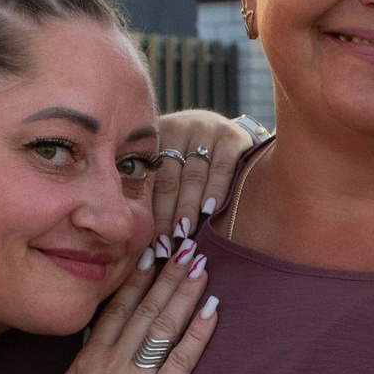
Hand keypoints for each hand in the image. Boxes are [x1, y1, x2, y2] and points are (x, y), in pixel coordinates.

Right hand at [31, 241, 220, 373]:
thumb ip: (78, 370)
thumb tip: (89, 352)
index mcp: (88, 361)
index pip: (115, 311)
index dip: (134, 281)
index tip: (149, 255)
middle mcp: (112, 363)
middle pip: (144, 310)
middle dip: (166, 276)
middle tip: (185, 248)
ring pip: (163, 326)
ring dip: (184, 294)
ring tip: (201, 267)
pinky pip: (181, 361)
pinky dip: (198, 334)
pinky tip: (212, 311)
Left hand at [148, 111, 254, 245]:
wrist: (229, 132)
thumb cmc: (191, 160)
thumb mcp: (168, 165)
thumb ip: (155, 192)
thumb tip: (141, 239)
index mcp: (155, 137)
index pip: (148, 180)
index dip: (148, 212)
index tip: (148, 242)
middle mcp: (178, 129)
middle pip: (169, 179)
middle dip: (166, 215)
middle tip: (164, 245)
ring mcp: (205, 130)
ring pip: (193, 176)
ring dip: (188, 207)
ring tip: (184, 234)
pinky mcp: (231, 136)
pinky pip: (221, 167)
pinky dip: (215, 190)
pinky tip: (209, 210)